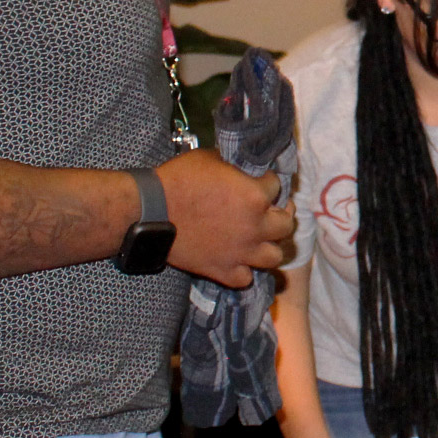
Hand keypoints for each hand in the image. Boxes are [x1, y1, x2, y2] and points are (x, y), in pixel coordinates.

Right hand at [159, 147, 293, 287]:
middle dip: (280, 215)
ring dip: (268, 246)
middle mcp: (255, 226)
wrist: (150, 211)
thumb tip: (239, 167)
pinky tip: (237, 260)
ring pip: (274, 257)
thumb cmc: (178, 179)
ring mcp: (241, 252)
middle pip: (286, 225)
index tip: (260, 182)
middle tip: (270, 211)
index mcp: (255, 196)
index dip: (268, 182)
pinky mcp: (223, 271)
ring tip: (259, 239)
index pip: (276, 186)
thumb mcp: (210, 159)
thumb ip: (233, 166)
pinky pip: (245, 278)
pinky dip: (243, 270)